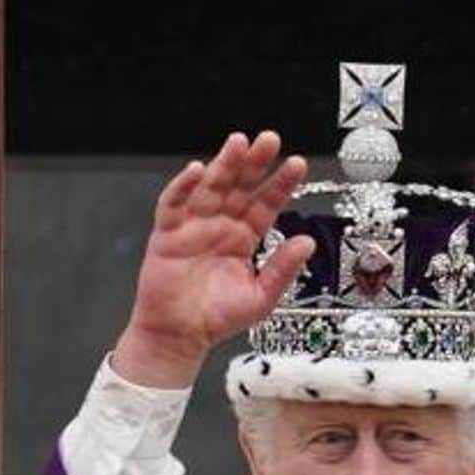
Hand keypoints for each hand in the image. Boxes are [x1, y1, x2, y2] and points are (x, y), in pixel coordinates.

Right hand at [111, 131, 315, 387]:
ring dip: (223, 164)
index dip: (280, 183)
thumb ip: (283, 269)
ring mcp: (194, 226)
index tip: (297, 164)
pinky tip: (195, 171)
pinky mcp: (168, 234)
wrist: (181, 335)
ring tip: (238, 143)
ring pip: (210, 188)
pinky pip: (173, 205)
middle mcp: (221, 225)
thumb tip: (306, 243)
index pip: (266, 203)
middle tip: (269, 139)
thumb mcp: (261, 297)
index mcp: (244, 237)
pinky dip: (182, 187)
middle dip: (254, 163)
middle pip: (239, 186)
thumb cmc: (218, 317)